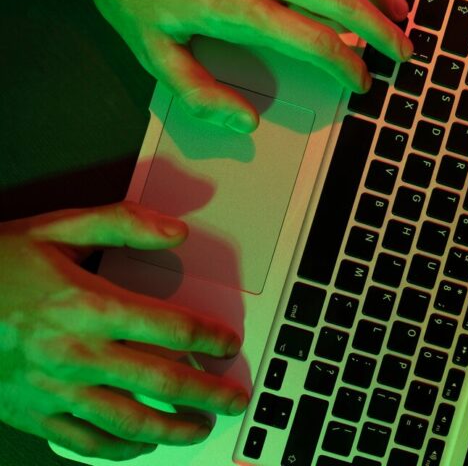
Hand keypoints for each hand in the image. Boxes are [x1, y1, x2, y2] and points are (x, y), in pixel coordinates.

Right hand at [0, 202, 248, 460]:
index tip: (229, 343)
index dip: (208, 337)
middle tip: (235, 398)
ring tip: (202, 428)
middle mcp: (76, 353)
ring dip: (173, 429)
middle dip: (207, 393)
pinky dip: (120, 450)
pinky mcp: (33, 414)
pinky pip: (85, 442)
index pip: (169, 327)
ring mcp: (54, 390)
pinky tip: (143, 446)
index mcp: (87, 305)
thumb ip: (121, 223)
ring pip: (128, 422)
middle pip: (160, 381)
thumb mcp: (55, 229)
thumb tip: (176, 231)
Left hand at [57, 0, 411, 132]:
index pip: (317, 42)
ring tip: (401, 9)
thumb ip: (199, 91)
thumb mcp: (150, 49)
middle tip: (404, 50)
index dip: (349, 67)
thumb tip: (244, 121)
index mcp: (241, 8)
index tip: (362, 82)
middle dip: (383, 30)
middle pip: (344, 0)